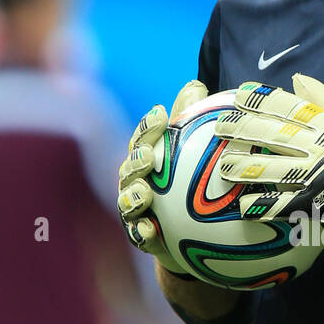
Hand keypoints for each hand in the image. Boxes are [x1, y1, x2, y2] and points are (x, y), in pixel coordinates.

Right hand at [117, 78, 208, 269]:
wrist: (193, 239)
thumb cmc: (191, 188)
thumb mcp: (194, 155)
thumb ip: (191, 123)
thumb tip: (196, 84)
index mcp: (147, 160)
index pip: (143, 139)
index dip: (148, 127)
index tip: (162, 115)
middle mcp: (135, 183)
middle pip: (129, 169)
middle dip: (135, 160)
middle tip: (149, 156)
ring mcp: (135, 212)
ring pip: (127, 201)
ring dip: (133, 196)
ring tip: (145, 194)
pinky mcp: (142, 238)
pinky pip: (138, 235)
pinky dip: (143, 232)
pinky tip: (151, 230)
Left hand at [213, 73, 323, 249]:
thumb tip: (297, 78)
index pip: (290, 107)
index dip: (262, 99)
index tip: (238, 94)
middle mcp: (319, 148)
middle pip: (275, 135)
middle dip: (244, 129)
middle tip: (220, 127)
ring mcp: (317, 177)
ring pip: (275, 170)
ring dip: (246, 168)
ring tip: (223, 167)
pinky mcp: (317, 205)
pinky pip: (285, 205)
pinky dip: (264, 206)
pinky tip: (243, 207)